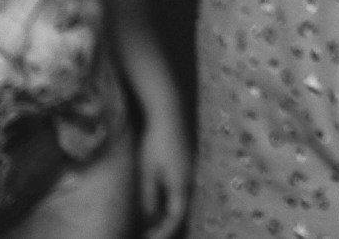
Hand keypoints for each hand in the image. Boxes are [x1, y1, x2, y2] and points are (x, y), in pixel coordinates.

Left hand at [136, 104, 191, 238]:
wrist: (169, 111)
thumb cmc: (156, 141)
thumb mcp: (148, 171)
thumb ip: (149, 197)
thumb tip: (149, 219)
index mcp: (181, 184)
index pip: (176, 217)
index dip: (163, 232)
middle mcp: (190, 179)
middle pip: (181, 209)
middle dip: (166, 225)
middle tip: (149, 234)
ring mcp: (190, 168)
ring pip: (180, 198)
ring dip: (167, 212)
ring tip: (151, 221)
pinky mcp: (186, 160)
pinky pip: (180, 187)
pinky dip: (169, 199)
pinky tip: (158, 198)